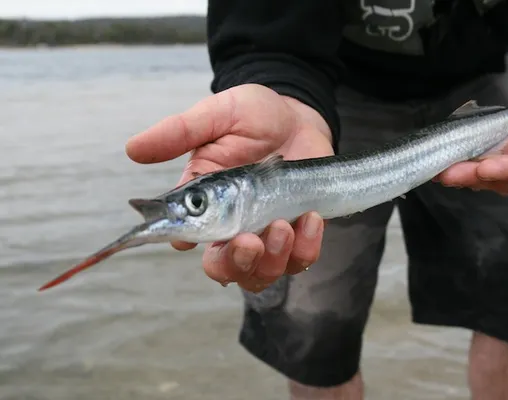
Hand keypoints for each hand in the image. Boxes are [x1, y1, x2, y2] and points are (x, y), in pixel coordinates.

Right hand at [125, 84, 332, 291]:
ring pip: (262, 273)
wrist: (299, 116)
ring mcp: (267, 233)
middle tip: (248, 241)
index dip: (183, 243)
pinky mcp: (299, 233)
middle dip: (236, 263)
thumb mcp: (217, 116)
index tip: (188, 240)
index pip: (183, 236)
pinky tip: (309, 219)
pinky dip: (306, 247)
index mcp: (206, 204)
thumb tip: (132, 149)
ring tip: (281, 225)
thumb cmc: (254, 115)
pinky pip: (301, 259)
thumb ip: (179, 132)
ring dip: (272, 258)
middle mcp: (233, 225)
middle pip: (225, 269)